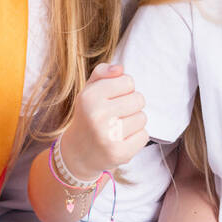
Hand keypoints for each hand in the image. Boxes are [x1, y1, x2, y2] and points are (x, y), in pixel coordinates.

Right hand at [59, 62, 147, 180]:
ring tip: (117, 127)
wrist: (77, 153)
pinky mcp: (120, 153)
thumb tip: (120, 68)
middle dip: (131, 105)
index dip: (123, 89)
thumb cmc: (88, 116)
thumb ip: (102, 73)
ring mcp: (108, 136)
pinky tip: (121, 140)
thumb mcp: (89, 91)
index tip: (112, 99)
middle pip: (138, 99)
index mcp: (89, 97)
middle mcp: (97, 116)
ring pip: (142, 117)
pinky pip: (144, 135)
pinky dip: (136, 137)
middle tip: (116, 115)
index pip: (128, 81)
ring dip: (134, 122)